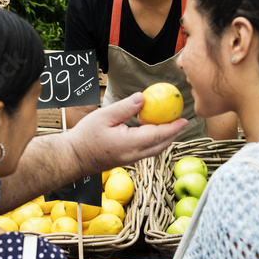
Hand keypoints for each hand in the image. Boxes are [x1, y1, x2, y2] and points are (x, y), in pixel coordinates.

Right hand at [67, 93, 185, 173]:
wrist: (73, 157)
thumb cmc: (85, 136)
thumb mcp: (104, 116)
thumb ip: (126, 107)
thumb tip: (143, 98)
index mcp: (130, 143)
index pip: (158, 135)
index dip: (173, 127)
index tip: (184, 119)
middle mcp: (134, 154)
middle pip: (161, 145)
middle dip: (172, 133)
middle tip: (179, 120)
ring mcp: (131, 159)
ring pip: (155, 150)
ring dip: (164, 138)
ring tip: (166, 123)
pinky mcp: (127, 161)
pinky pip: (146, 151)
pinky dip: (154, 141)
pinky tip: (148, 130)